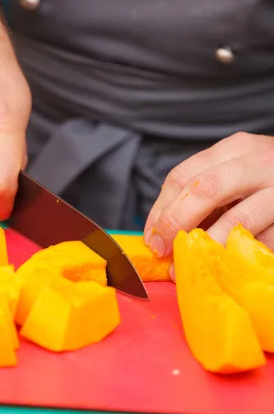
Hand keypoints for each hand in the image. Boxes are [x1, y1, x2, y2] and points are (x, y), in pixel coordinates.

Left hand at [144, 132, 273, 261]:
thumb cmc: (271, 179)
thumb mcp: (239, 171)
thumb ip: (207, 191)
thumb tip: (162, 231)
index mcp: (235, 148)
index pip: (184, 174)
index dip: (161, 208)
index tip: (151, 236)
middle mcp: (258, 162)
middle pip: (205, 188)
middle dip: (177, 223)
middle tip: (163, 250)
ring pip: (238, 218)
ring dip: (207, 246)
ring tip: (189, 266)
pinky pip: (266, 239)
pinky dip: (241, 254)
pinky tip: (228, 265)